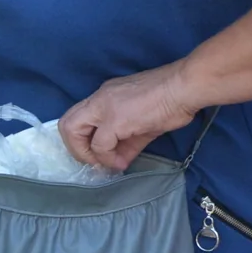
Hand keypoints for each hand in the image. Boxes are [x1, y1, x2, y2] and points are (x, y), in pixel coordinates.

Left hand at [59, 62, 202, 171]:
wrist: (185, 88)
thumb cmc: (170, 101)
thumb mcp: (142, 124)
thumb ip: (126, 143)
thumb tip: (119, 162)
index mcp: (104, 97)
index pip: (77, 118)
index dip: (81, 141)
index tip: (98, 155)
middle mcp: (99, 98)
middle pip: (66, 124)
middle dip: (75, 150)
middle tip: (94, 162)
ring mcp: (104, 107)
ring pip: (73, 131)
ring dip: (87, 155)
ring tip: (107, 164)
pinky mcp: (115, 119)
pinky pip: (100, 145)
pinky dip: (108, 159)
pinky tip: (122, 163)